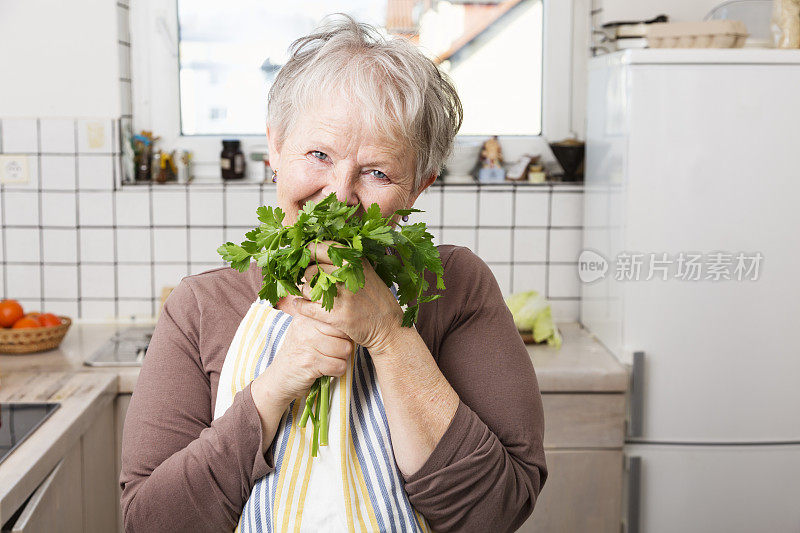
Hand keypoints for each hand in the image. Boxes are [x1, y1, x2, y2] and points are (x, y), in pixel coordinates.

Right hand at [255, 298, 354, 406]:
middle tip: (331, 352)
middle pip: (345, 333)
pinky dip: (336, 372)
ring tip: (327, 360)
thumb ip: (323, 321)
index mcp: (306, 315)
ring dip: (341, 360)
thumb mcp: (306, 330)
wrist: (279, 378)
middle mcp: (305, 326)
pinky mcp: (310, 363)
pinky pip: (339, 366)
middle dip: (344, 346)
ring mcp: (307, 344)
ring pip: (345, 350)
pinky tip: (325, 370)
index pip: (338, 316)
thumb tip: (352, 317)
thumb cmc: (298, 354)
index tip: (336, 338)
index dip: (343, 331)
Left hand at [293, 240, 404, 354]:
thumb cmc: (377, 300)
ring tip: (314, 297)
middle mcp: (347, 274)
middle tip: (314, 283)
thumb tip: (320, 250)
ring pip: (306, 288)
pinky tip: (304, 306)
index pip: (321, 247)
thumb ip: (348, 260)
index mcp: (354, 260)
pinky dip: (301, 306)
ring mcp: (340, 294)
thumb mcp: (367, 272)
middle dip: (309, 277)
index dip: (310, 252)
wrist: (389, 327)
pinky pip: (305, 306)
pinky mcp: (334, 314)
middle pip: (310, 270)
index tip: (308, 259)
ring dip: (307, 293)